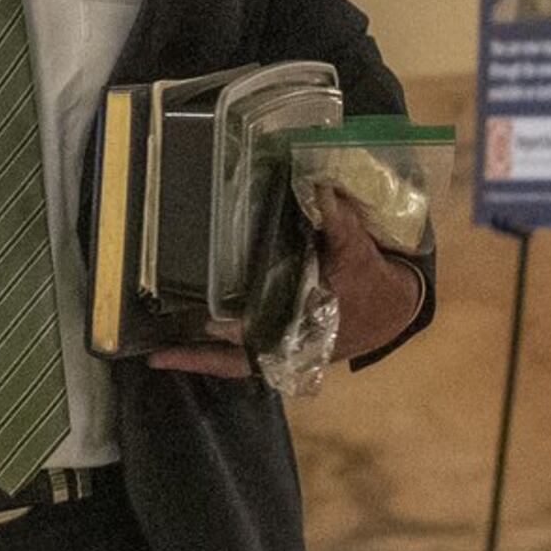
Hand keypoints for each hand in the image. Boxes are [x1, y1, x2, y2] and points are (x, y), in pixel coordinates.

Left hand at [150, 197, 426, 377]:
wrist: (393, 308)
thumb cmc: (371, 278)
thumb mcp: (358, 248)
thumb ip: (338, 222)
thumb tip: (318, 188)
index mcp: (307, 323)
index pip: (264, 333)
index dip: (237, 331)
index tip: (210, 325)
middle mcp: (290, 343)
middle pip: (237, 359)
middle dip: (200, 357)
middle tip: (157, 355)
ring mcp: (283, 349)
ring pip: (235, 362)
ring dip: (200, 358)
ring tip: (158, 353)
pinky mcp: (281, 345)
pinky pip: (242, 356)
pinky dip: (216, 352)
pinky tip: (186, 342)